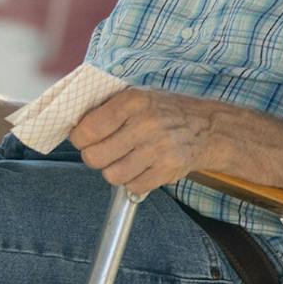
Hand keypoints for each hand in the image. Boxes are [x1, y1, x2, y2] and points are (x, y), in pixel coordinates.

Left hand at [69, 88, 225, 194]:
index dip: (79, 139)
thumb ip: (108, 109)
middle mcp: (146, 124)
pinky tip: (140, 167)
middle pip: (95, 157)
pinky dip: (132, 181)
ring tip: (124, 159)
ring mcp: (158, 149)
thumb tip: (75, 127)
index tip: (83, 139)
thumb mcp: (137, 97)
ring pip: (112, 175)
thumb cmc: (165, 111)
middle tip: (103, 151)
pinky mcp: (167, 170)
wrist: (207, 127)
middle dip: (94, 157)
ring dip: (113, 171)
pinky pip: (133, 186)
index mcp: (133, 102)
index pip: (88, 129)